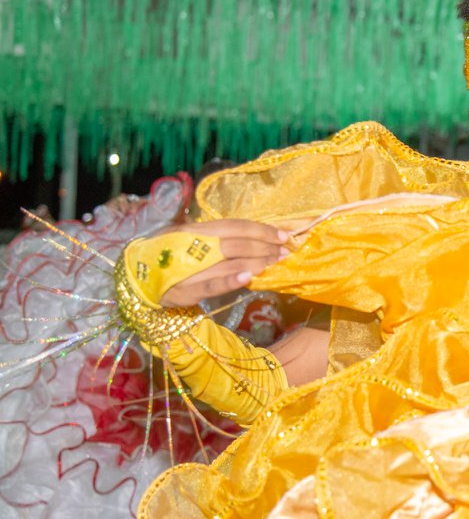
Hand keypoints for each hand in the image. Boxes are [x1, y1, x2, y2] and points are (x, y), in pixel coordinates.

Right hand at [156, 220, 289, 306]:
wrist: (132, 279)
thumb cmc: (166, 256)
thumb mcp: (188, 239)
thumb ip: (215, 237)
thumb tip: (251, 236)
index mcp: (193, 230)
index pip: (233, 226)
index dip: (260, 230)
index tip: (283, 235)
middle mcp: (190, 245)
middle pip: (235, 244)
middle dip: (264, 247)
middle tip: (285, 251)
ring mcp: (187, 268)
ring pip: (227, 263)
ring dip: (256, 263)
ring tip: (276, 263)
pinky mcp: (183, 291)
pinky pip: (210, 285)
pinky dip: (230, 280)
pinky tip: (250, 278)